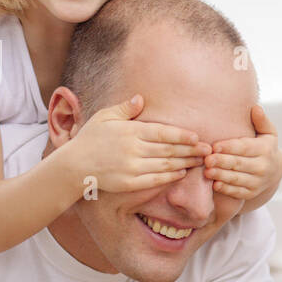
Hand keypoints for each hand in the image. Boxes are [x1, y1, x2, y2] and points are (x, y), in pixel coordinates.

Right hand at [67, 93, 210, 192]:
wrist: (73, 166)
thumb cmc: (90, 138)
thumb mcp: (104, 117)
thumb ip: (125, 108)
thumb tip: (141, 98)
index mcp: (130, 131)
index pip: (163, 133)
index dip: (182, 136)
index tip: (197, 137)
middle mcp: (133, 150)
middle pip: (169, 149)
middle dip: (191, 150)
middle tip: (207, 150)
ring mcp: (132, 168)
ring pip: (166, 165)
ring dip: (185, 163)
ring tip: (200, 161)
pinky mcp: (129, 183)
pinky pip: (156, 180)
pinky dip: (170, 176)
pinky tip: (181, 172)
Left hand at [203, 104, 281, 201]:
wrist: (274, 171)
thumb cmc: (264, 146)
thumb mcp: (268, 132)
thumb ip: (261, 120)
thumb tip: (256, 108)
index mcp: (265, 149)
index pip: (245, 148)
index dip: (229, 147)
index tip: (214, 146)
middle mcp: (263, 167)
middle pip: (239, 164)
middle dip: (222, 162)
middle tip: (207, 159)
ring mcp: (258, 182)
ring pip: (237, 179)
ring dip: (221, 176)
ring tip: (207, 171)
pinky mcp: (252, 193)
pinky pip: (237, 192)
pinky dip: (226, 189)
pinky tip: (215, 184)